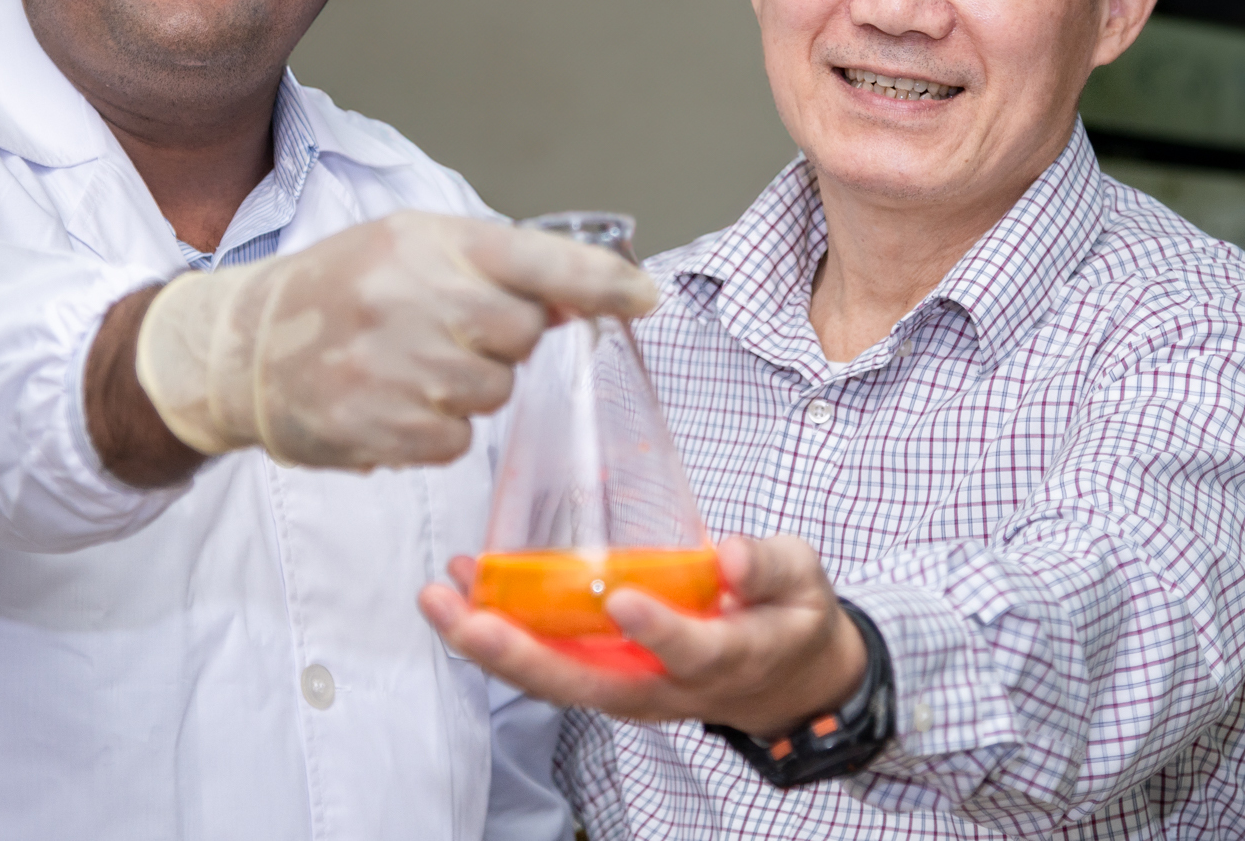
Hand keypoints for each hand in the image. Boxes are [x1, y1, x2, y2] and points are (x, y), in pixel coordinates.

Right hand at [128, 211, 658, 469]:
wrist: (241, 348)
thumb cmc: (340, 291)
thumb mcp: (410, 249)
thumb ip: (493, 267)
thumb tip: (582, 302)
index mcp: (428, 242)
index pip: (537, 258)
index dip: (600, 281)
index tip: (643, 297)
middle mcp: (413, 297)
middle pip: (522, 336)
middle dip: (500, 343)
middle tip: (450, 333)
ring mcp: (394, 365)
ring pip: (492, 392)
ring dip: (466, 389)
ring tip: (410, 367)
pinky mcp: (380, 426)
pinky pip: (455, 440)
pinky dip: (436, 429)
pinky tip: (393, 403)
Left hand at [418, 534, 865, 739]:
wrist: (788, 679)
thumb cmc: (790, 618)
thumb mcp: (804, 580)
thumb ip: (769, 565)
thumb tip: (730, 556)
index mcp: (728, 656)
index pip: (692, 651)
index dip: (659, 631)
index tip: (624, 600)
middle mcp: (668, 686)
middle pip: (590, 685)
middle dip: (523, 655)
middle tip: (467, 618)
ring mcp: (632, 687)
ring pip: (556, 681)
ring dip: (493, 647)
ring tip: (440, 600)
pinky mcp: (608, 676)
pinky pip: (549, 666)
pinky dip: (501, 637)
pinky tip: (461, 596)